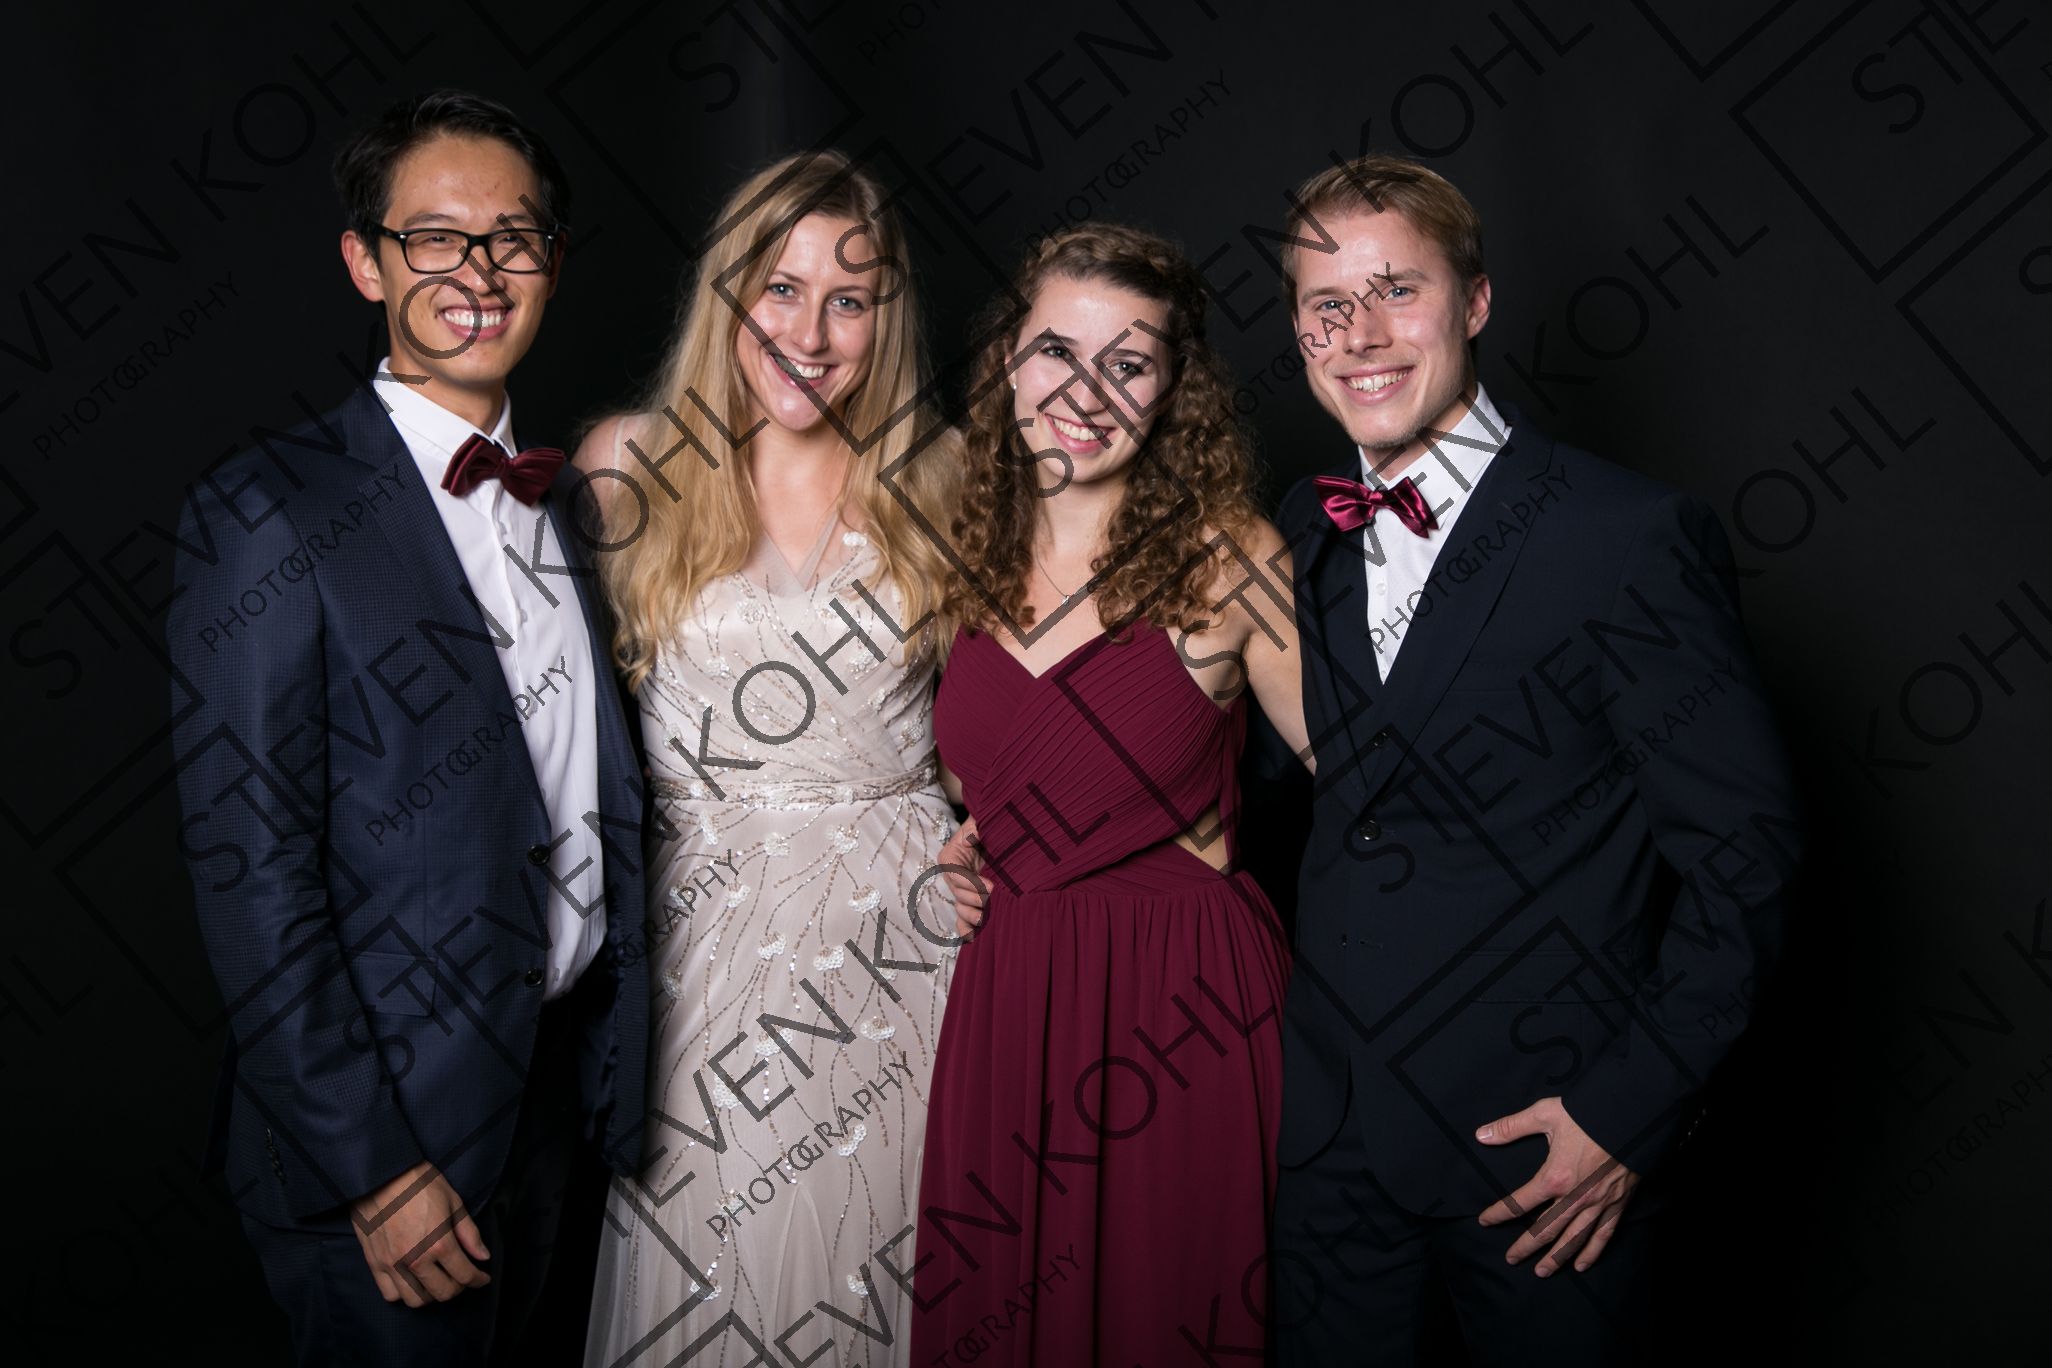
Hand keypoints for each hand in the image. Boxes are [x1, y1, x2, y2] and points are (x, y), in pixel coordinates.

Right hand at [350, 1159, 491, 1306]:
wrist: (381, 1174)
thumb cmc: (420, 1183)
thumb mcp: (453, 1202)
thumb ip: (469, 1233)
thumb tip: (483, 1256)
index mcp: (439, 1244)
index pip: (465, 1276)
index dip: (478, 1280)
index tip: (482, 1279)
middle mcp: (415, 1260)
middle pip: (442, 1293)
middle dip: (458, 1288)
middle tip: (461, 1277)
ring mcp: (392, 1265)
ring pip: (416, 1300)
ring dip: (431, 1294)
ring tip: (436, 1279)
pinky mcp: (374, 1264)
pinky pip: (390, 1294)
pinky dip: (403, 1293)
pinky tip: (411, 1280)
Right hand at [936, 817, 988, 940]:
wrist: (1003, 831)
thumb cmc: (990, 823)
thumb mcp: (981, 821)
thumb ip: (975, 829)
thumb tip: (970, 838)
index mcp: (950, 857)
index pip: (955, 874)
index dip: (970, 883)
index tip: (991, 887)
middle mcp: (953, 875)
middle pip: (958, 894)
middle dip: (973, 901)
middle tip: (991, 902)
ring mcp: (963, 889)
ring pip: (960, 908)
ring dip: (971, 916)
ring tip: (985, 919)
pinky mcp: (973, 900)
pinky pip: (963, 918)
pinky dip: (966, 929)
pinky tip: (972, 938)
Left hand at [1475, 1097, 1639, 1276]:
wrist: (1631, 1117)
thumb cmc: (1588, 1114)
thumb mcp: (1545, 1114)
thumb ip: (1511, 1127)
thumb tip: (1481, 1135)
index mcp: (1554, 1177)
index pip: (1518, 1203)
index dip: (1498, 1213)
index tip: (1485, 1221)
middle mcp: (1574, 1198)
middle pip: (1544, 1230)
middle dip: (1526, 1247)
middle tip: (1512, 1260)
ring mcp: (1597, 1205)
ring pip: (1572, 1239)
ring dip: (1556, 1258)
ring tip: (1542, 1272)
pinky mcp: (1617, 1205)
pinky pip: (1603, 1235)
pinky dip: (1591, 1253)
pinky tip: (1581, 1265)